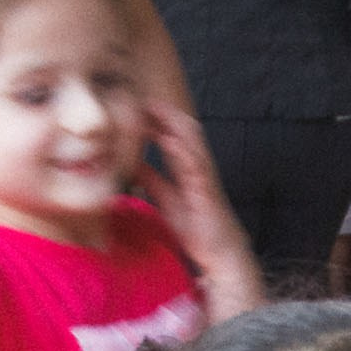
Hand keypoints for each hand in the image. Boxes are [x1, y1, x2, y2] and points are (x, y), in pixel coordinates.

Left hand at [138, 99, 264, 316]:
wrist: (220, 253)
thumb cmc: (196, 228)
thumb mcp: (165, 198)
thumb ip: (151, 178)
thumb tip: (131, 162)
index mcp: (187, 168)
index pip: (171, 135)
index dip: (154, 119)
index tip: (134, 105)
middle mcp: (198, 167)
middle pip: (184, 129)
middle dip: (164, 112)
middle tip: (140, 97)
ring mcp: (205, 177)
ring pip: (193, 141)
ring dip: (173, 122)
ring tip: (153, 107)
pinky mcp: (208, 191)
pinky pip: (197, 165)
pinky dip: (182, 150)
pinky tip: (168, 139)